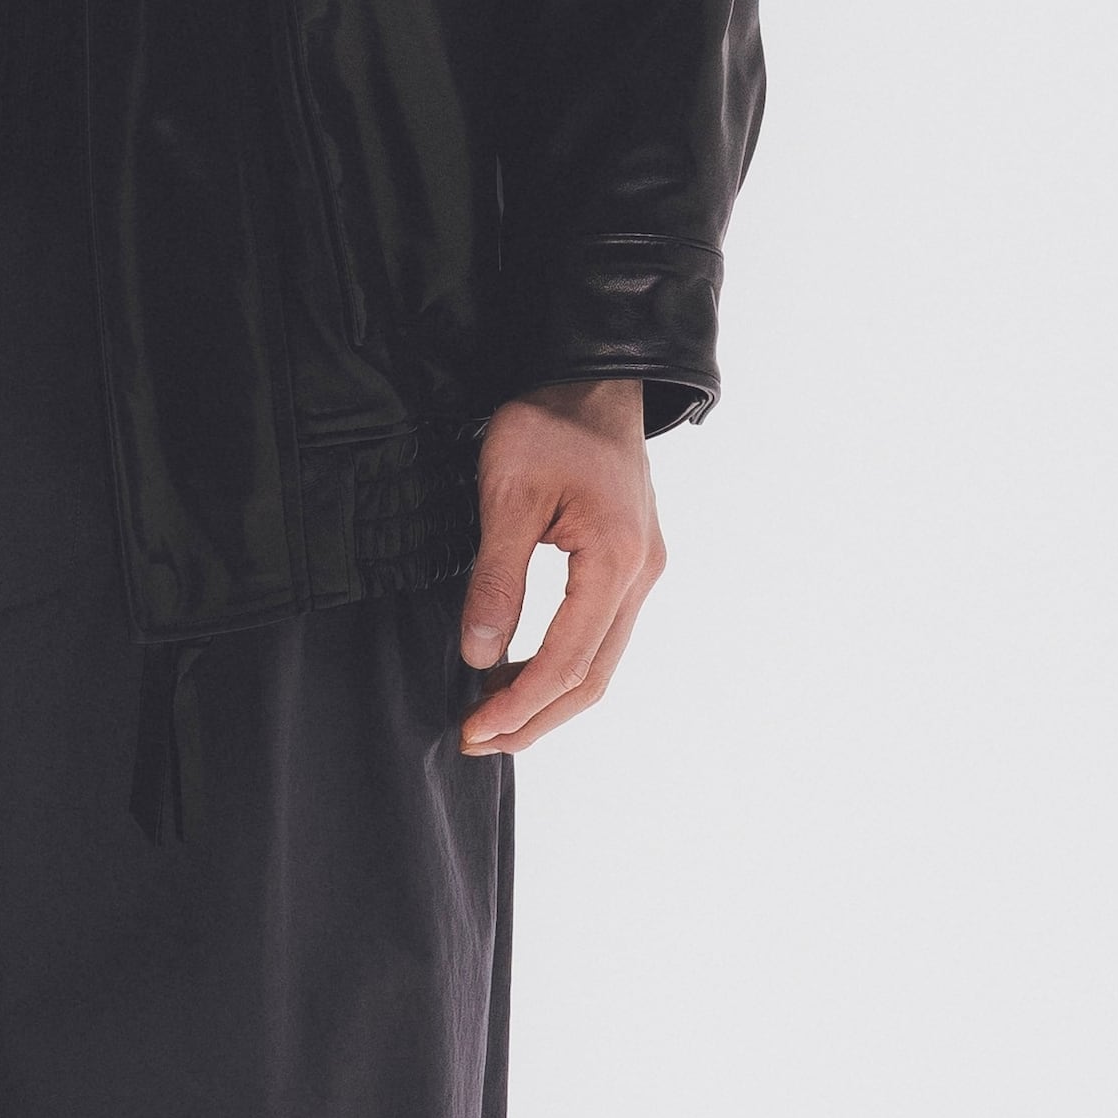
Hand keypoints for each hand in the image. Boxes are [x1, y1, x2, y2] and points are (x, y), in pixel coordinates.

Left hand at [454, 376, 663, 753]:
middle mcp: (641, 574)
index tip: (475, 729)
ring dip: (548, 699)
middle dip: (534, 719)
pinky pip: (601, 636)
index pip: (568, 660)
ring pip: (601, 663)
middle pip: (593, 678)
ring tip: (494, 718)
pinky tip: (519, 672)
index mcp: (616, 559)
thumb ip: (496, 577)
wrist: (593, 376)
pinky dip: (562, 667)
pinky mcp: (631, 564)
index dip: (519, 704)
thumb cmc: (549, 421)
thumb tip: (479, 653)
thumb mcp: (508, 493)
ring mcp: (642, 571)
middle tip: (479, 740)